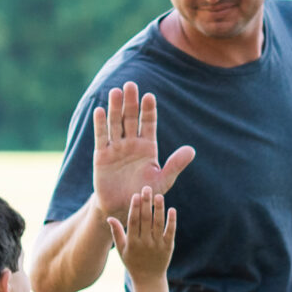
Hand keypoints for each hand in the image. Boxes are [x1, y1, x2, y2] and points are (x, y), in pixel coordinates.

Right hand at [92, 82, 195, 221]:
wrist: (125, 206)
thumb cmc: (146, 193)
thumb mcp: (163, 180)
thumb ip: (175, 165)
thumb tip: (191, 150)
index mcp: (148, 146)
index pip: (149, 123)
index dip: (148, 110)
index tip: (149, 96)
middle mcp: (132, 143)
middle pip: (131, 118)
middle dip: (131, 102)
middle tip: (131, 85)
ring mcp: (116, 147)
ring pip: (115, 123)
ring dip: (115, 108)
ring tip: (116, 91)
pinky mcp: (102, 155)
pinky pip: (101, 137)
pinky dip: (100, 124)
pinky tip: (100, 110)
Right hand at [106, 185, 176, 279]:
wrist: (148, 278)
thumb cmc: (132, 261)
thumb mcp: (121, 249)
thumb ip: (116, 233)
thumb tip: (109, 217)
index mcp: (132, 242)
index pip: (133, 222)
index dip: (134, 208)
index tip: (136, 195)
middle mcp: (144, 243)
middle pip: (145, 220)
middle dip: (146, 203)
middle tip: (147, 188)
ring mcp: (157, 245)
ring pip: (158, 224)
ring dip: (159, 209)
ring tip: (159, 196)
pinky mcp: (168, 247)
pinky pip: (170, 232)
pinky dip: (171, 221)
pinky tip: (172, 209)